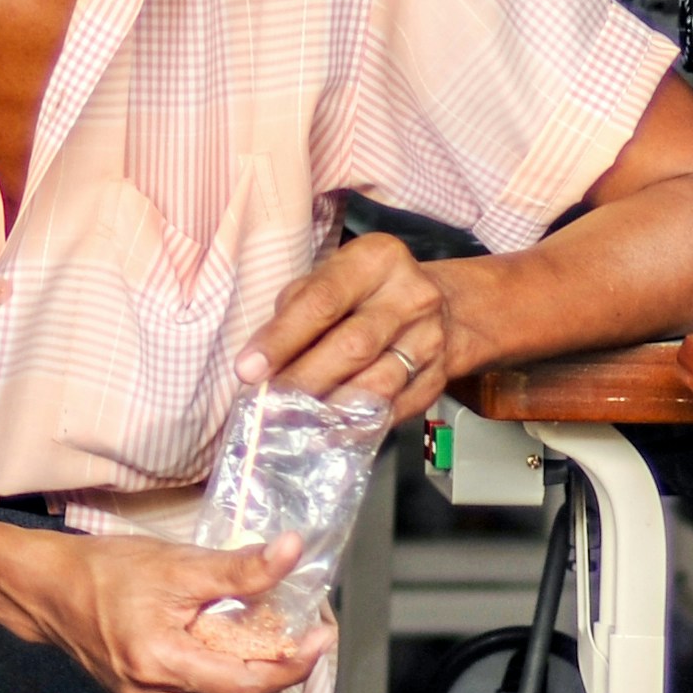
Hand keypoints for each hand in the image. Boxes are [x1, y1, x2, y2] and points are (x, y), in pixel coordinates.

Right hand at [4, 528, 332, 692]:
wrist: (50, 592)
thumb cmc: (107, 572)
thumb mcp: (176, 563)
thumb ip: (239, 568)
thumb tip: (293, 551)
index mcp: (160, 664)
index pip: (246, 683)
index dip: (291, 665)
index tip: (322, 637)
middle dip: (282, 673)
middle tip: (306, 636)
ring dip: (258, 682)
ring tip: (274, 642)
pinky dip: (229, 685)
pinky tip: (234, 654)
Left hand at [246, 232, 466, 422]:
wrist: (443, 308)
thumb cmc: (367, 292)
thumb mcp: (334, 278)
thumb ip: (297, 309)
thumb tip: (260, 363)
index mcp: (376, 259)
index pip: (323, 299)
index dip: (282, 338)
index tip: (249, 369)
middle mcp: (411, 296)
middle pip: (352, 345)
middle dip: (304, 379)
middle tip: (268, 404)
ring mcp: (430, 339)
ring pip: (376, 385)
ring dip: (330, 409)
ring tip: (294, 424)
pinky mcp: (438, 379)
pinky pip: (394, 410)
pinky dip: (357, 427)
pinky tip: (329, 434)